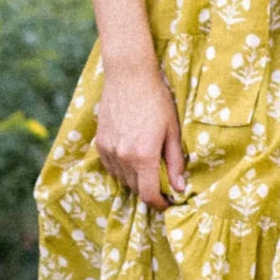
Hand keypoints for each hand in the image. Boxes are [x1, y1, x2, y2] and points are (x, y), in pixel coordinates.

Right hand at [94, 60, 185, 209]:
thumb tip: (179, 187)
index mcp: (144, 156)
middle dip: (149, 190)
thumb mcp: (172, 130)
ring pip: (122, 178)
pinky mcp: (100, 142)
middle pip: (135, 188)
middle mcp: (123, 157)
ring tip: (147, 166)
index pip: (148, 194)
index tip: (167, 202)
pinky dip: (121, 168)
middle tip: (161, 182)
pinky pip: (110, 166)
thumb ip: (175, 161)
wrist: (128, 76)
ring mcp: (109, 150)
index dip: (159, 204)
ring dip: (135, 179)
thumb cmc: (156, 100)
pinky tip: (131, 157)